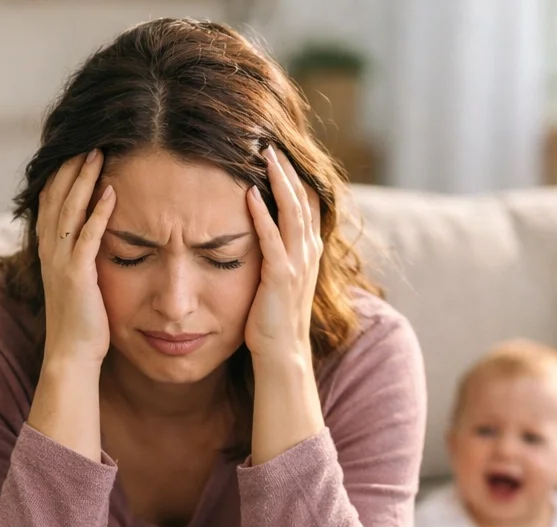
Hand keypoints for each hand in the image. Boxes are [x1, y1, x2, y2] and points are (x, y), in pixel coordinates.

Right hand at [36, 150, 115, 366]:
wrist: (72, 355)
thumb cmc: (84, 322)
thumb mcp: (80, 282)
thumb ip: (83, 258)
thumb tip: (97, 241)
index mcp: (51, 250)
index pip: (52, 202)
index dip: (62, 175)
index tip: (78, 150)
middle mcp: (51, 251)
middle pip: (57, 197)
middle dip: (71, 167)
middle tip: (90, 140)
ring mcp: (62, 262)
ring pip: (69, 210)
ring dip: (83, 180)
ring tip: (98, 153)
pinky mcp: (77, 276)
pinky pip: (87, 238)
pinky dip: (98, 213)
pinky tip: (111, 193)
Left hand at [245, 146, 321, 363]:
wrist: (283, 354)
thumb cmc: (274, 320)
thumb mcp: (279, 280)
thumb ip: (276, 253)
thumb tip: (261, 232)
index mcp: (308, 252)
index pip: (308, 205)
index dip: (296, 179)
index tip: (280, 154)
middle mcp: (308, 254)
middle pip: (303, 201)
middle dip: (288, 171)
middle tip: (270, 143)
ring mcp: (298, 264)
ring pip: (293, 212)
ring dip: (279, 182)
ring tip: (264, 155)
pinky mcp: (281, 276)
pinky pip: (272, 238)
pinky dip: (261, 215)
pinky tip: (248, 193)